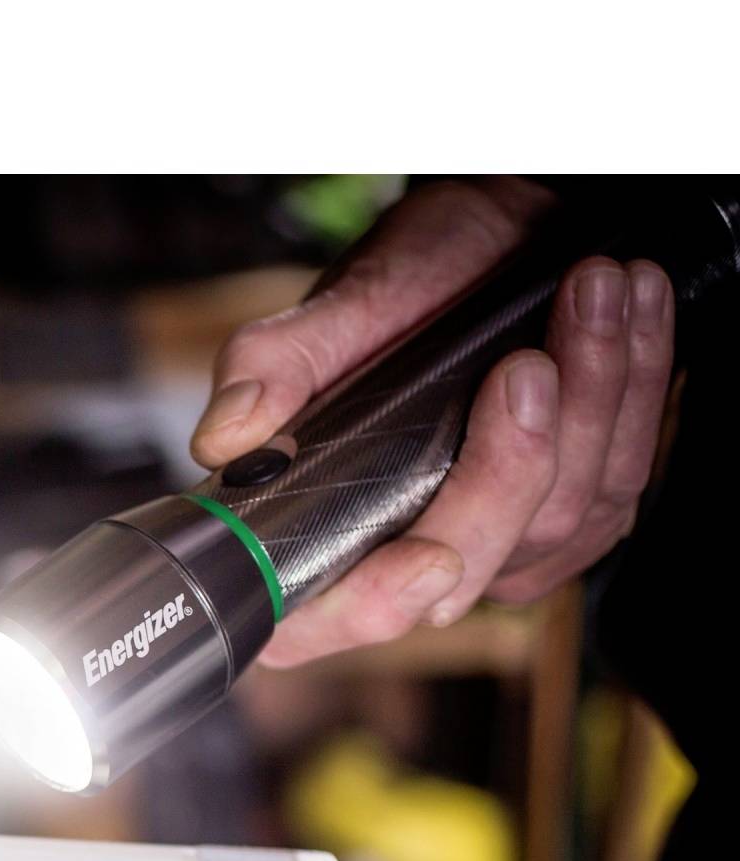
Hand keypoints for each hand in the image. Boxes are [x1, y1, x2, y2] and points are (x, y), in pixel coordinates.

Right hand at [191, 179, 675, 668]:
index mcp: (312, 524)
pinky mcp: (569, 521)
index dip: (370, 607)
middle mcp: (400, 552)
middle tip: (525, 365)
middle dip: (511, 467)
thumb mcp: (341, 305)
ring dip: (592, 396)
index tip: (427, 557)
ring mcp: (492, 546)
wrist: (506, 237)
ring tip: (592, 291)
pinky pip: (619, 483)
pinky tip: (626, 317)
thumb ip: (275, 364)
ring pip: (558, 519)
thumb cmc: (417, 282)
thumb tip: (227, 436)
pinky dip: (634, 388)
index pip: (315, 623)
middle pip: (465, 569)